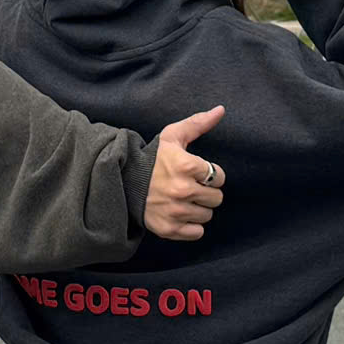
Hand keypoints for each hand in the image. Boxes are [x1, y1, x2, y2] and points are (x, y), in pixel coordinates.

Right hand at [145, 106, 225, 242]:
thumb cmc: (151, 158)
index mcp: (187, 166)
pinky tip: (180, 214)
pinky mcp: (169, 228)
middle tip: (190, 187)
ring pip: (207, 216)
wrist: (122, 180)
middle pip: (216, 198)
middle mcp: (183, 190)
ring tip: (183, 199)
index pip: (219, 176)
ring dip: (198, 208)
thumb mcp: (172, 136)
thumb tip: (221, 110)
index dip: (210, 174)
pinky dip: (191, 226)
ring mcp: (175, 211)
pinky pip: (196, 233)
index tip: (197, 173)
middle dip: (206, 192)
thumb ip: (198, 123)